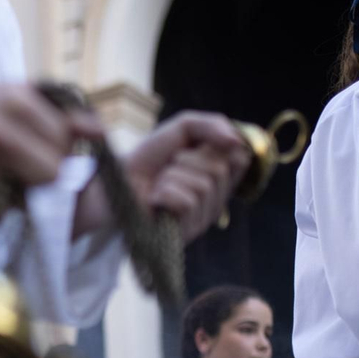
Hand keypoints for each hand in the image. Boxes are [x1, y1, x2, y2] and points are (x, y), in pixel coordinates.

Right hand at [0, 84, 98, 210]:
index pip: (64, 142)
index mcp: (12, 101)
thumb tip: (100, 133)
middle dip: (43, 176)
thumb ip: (63, 117)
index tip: (44, 150)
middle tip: (25, 169)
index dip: (61, 151)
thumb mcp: (19, 103)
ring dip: (14, 193)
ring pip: (20, 197)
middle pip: (49, 174)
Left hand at [123, 111, 250, 241]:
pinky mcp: (186, 231)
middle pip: (220, 170)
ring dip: (172, 176)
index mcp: (222, 177)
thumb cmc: (150, 157)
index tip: (196, 145)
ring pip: (203, 186)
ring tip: (160, 183)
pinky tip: (155, 199)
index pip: (241, 157)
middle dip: (188, 160)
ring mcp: (203, 218)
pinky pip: (187, 203)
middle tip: (170, 165)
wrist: (117, 180)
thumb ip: (212, 125)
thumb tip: (237, 141)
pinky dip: (165, 193)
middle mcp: (217, 199)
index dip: (219, 145)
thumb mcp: (183, 129)